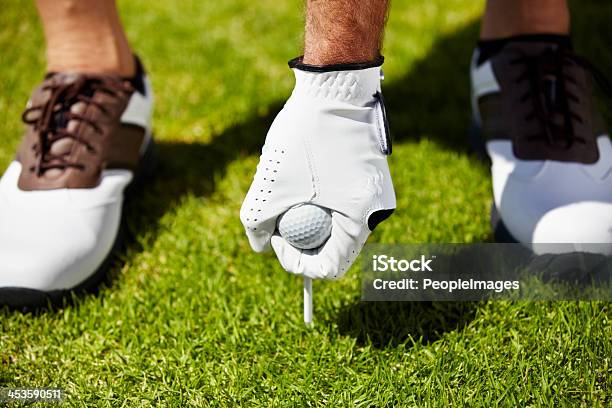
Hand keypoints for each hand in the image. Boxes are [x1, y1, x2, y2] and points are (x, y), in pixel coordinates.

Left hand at [240, 57, 395, 278]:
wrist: (334, 85)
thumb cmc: (304, 135)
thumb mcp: (270, 185)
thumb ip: (258, 224)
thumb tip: (261, 246)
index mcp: (360, 218)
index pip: (330, 267)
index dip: (297, 263)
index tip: (276, 239)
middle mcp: (376, 211)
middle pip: (333, 248)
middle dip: (301, 241)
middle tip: (278, 220)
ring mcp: (376, 193)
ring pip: (336, 225)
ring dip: (308, 219)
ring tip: (288, 191)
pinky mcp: (370, 177)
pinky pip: (342, 204)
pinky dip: (320, 202)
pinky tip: (302, 177)